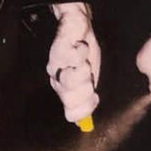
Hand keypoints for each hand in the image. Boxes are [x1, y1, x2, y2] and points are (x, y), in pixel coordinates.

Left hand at [47, 1, 100, 122]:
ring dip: (83, 71)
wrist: (78, 26)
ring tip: (85, 61)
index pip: (72, 113)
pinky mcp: (58, 48)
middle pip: (70, 100)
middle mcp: (57, 80)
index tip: (95, 96)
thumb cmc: (85, 53)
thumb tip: (85, 124)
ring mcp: (56, 65)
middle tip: (88, 73)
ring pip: (69, 81)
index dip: (86, 109)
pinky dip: (81, 52)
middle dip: (86, 89)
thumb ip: (88, 99)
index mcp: (66, 90)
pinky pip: (72, 58)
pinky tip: (80, 47)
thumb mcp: (91, 77)